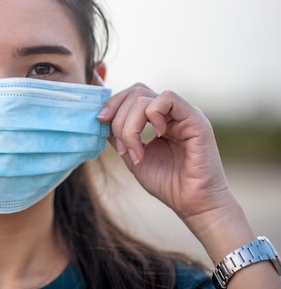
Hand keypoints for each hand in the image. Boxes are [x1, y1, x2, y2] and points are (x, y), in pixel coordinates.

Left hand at [97, 83, 234, 225]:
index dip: (112, 104)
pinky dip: (152, 115)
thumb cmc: (167, 184)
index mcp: (159, 119)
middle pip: (135, 92)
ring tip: (135, 151)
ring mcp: (184, 114)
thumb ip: (119, 136)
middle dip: (117, 117)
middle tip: (119, 146)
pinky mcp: (195, 119)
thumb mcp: (132, 156)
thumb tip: (101, 118)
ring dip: (130, 125)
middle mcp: (172, 113)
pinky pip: (167, 99)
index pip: (132, 96)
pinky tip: (156, 136)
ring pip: (145, 97)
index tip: (100, 122)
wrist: (193, 204)